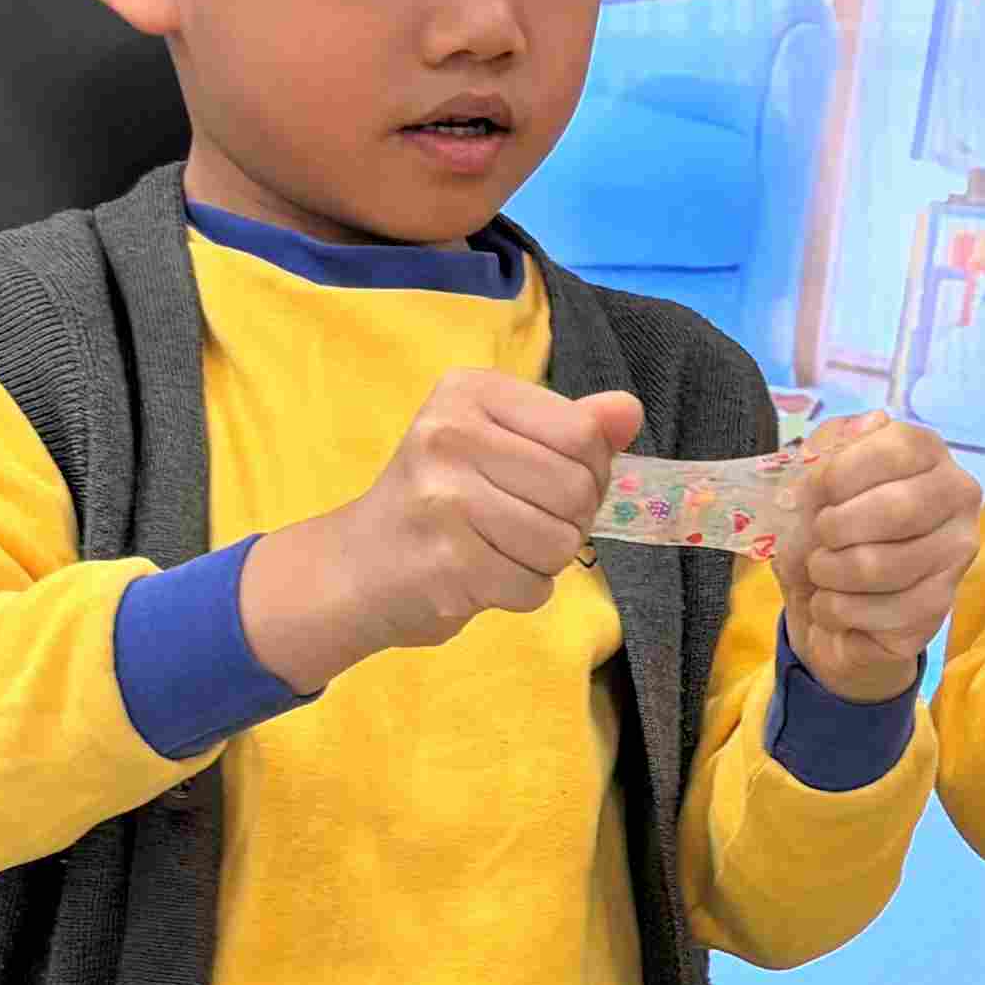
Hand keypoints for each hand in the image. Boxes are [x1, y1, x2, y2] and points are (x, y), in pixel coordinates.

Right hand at [245, 370, 640, 688]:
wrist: (355, 567)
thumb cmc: (438, 499)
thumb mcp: (496, 442)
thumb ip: (567, 427)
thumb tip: (629, 411)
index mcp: (468, 392)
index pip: (583, 433)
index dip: (590, 470)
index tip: (550, 483)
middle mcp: (450, 435)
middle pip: (577, 489)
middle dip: (569, 519)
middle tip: (522, 523)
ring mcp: (445, 500)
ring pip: (562, 542)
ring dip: (544, 560)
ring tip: (499, 549)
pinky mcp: (447, 563)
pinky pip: (534, 586)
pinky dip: (520, 592)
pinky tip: (481, 575)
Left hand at [785, 417, 983, 705]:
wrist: (831, 595)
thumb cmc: (826, 524)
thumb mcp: (813, 478)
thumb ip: (828, 451)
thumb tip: (867, 425)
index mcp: (926, 452)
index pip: (897, 451)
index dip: (842, 473)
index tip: (812, 494)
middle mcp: (958, 496)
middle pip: (897, 509)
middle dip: (836, 527)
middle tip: (817, 538)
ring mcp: (956, 553)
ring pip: (883, 565)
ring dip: (830, 572)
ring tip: (818, 572)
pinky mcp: (941, 605)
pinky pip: (882, 610)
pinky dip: (838, 610)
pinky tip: (831, 604)